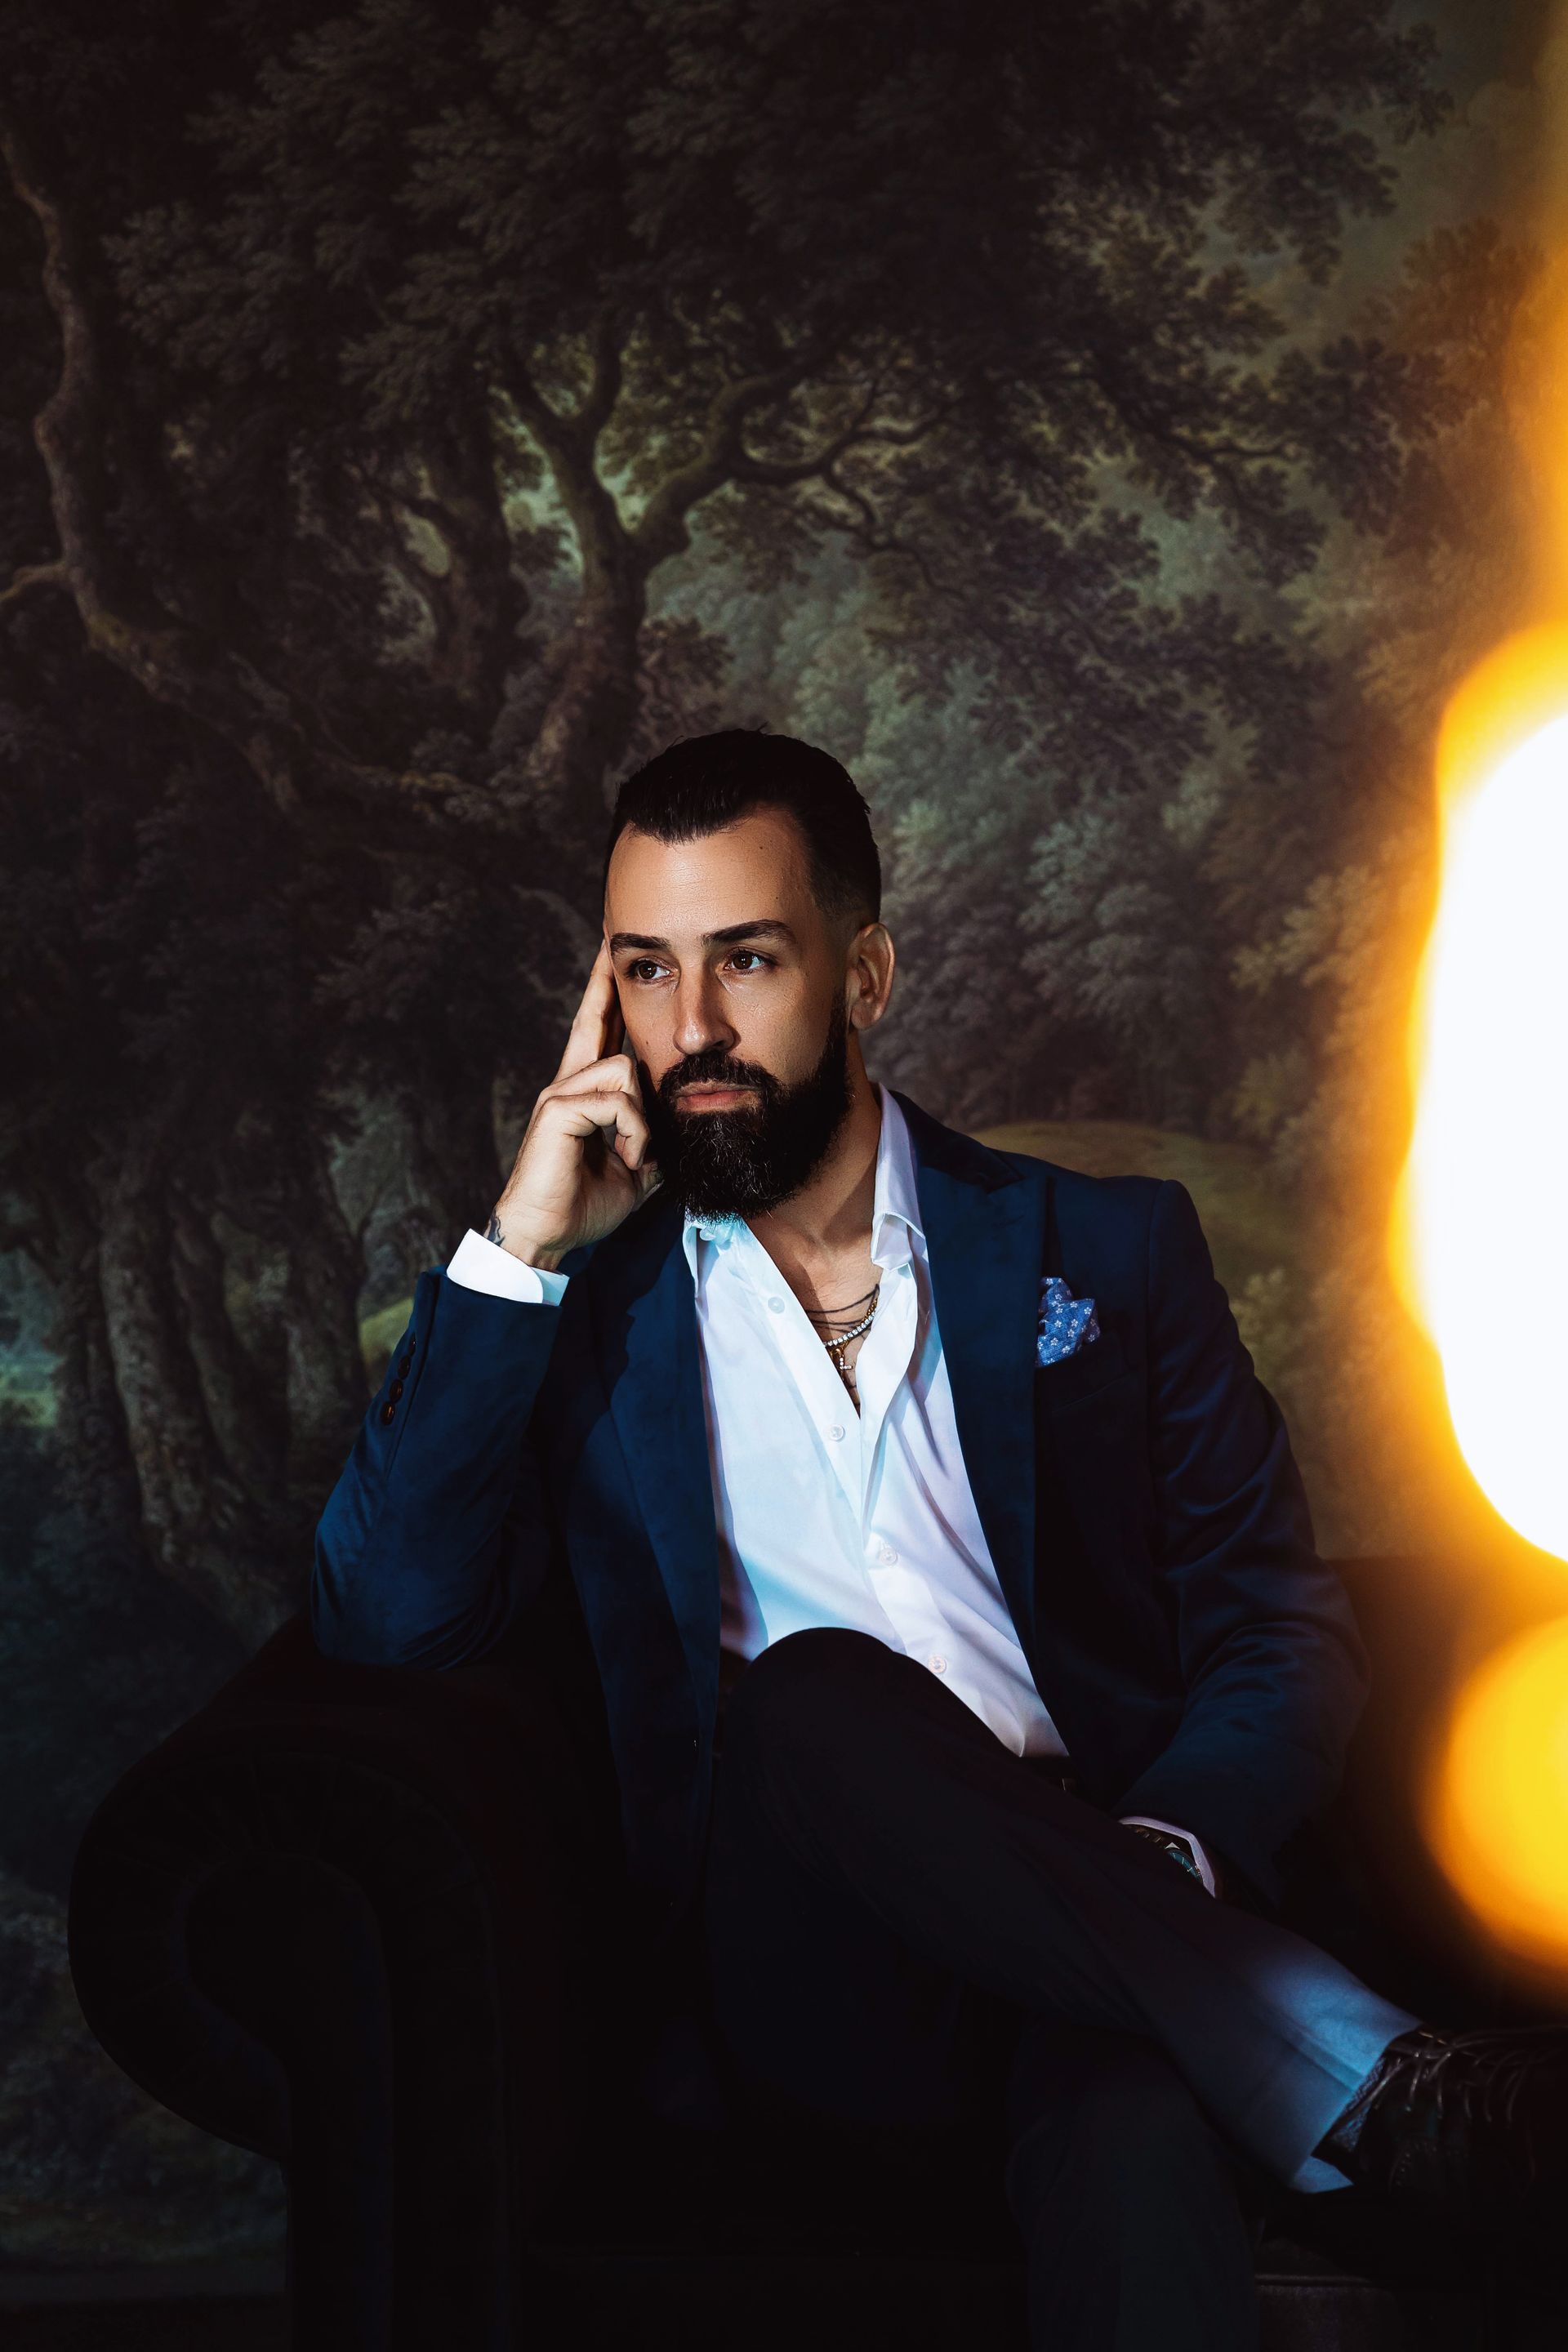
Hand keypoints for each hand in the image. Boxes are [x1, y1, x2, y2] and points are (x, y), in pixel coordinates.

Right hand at [487, 945, 660, 1269]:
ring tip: (634, 1157)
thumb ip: (651, 1141)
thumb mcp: (635, 1169)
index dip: (605, 996)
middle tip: (610, 938)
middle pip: (594, 1020)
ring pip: (625, 1072)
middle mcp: (568, 1084)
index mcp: (586, 1094)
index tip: (611, 959)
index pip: (598, 1033)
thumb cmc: (584, 1206)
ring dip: (643, 1122)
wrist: (548, 1236)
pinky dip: (633, 1136)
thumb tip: (672, 1129)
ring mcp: (560, 1093)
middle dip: (604, 981)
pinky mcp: (558, 1110)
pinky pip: (617, 1103)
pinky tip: (624, 1160)